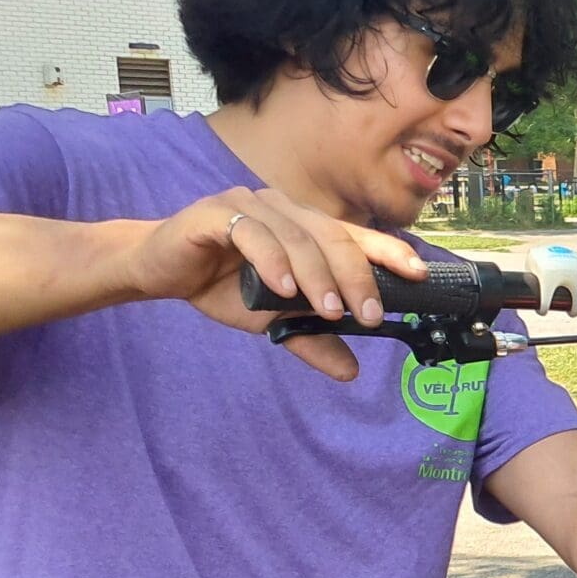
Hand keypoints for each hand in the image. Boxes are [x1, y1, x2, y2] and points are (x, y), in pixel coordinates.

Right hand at [126, 188, 430, 381]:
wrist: (158, 270)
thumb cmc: (220, 286)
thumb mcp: (272, 320)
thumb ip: (310, 338)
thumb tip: (351, 372)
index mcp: (305, 227)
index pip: (355, 236)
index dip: (388, 252)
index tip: (418, 276)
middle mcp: (284, 209)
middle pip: (333, 237)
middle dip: (356, 277)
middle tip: (368, 315)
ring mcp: (250, 205)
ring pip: (298, 236)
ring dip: (318, 276)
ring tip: (328, 310)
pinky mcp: (215, 213)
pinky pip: (252, 233)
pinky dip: (272, 261)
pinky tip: (283, 289)